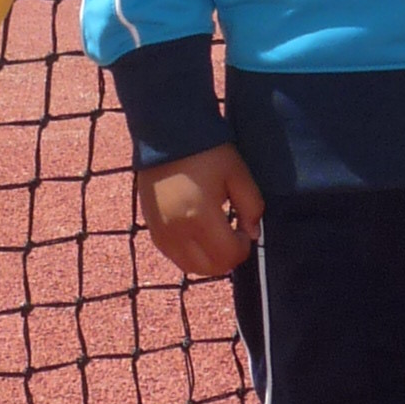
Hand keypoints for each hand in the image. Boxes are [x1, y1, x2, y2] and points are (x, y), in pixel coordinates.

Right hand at [136, 143, 265, 277]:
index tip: (244, 230)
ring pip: (190, 267)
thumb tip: (252, 233)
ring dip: (208, 259)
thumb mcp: (238, 175)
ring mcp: (161, 233)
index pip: (228, 256)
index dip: (243, 248)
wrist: (165, 135)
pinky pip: (174, 256)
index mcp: (200, 218)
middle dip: (227, 257)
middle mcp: (177, 232)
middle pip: (210, 268)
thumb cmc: (206, 152)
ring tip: (215, 236)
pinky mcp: (152, 229)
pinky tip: (197, 234)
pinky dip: (190, 254)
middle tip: (233, 235)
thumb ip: (252, 207)